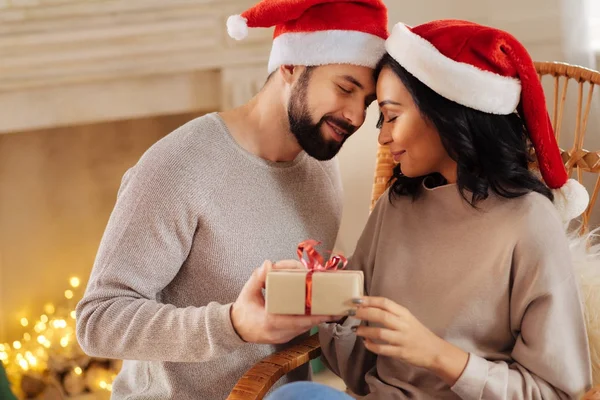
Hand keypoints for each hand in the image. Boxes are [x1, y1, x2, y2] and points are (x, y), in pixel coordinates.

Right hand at [231, 260, 336, 343]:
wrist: (236, 328)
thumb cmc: (242, 309)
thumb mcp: (247, 292)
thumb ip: (257, 278)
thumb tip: (268, 264)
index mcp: (268, 321)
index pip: (293, 320)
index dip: (312, 317)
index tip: (326, 312)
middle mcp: (277, 333)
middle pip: (304, 325)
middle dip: (320, 316)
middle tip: (335, 307)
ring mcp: (281, 337)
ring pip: (304, 328)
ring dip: (317, 318)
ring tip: (331, 308)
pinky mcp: (284, 337)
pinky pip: (300, 329)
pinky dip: (309, 320)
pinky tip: (319, 312)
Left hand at [352, 296, 467, 385]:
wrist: (434, 351)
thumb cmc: (417, 333)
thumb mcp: (407, 318)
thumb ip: (391, 313)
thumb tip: (367, 307)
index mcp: (404, 313)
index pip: (385, 303)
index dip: (370, 300)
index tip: (356, 299)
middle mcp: (403, 324)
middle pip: (382, 315)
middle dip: (364, 313)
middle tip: (351, 312)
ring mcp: (402, 339)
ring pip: (381, 333)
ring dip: (365, 330)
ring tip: (355, 329)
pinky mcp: (401, 353)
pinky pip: (383, 349)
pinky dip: (372, 346)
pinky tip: (365, 342)